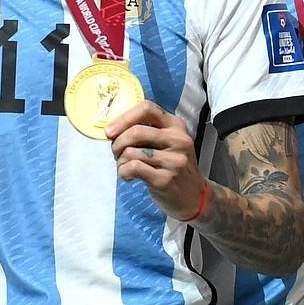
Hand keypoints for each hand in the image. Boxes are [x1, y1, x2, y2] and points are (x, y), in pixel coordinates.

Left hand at [108, 100, 207, 221]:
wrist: (193, 196)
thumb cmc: (173, 167)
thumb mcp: (168, 143)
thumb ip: (147, 132)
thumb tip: (113, 130)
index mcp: (176, 125)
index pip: (146, 109)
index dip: (123, 118)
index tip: (110, 131)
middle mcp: (178, 139)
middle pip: (136, 131)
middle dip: (117, 143)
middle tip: (117, 153)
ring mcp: (173, 160)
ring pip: (131, 152)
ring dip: (121, 161)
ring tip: (126, 167)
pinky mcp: (165, 179)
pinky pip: (133, 168)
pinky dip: (123, 172)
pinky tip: (129, 177)